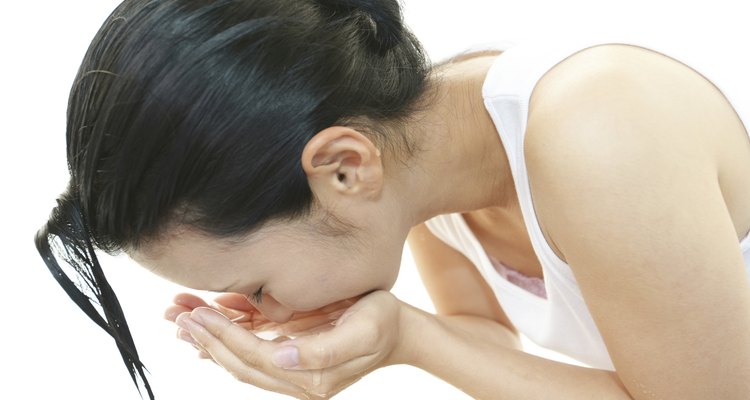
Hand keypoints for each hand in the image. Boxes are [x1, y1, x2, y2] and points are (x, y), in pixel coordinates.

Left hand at [171, 290, 406, 398]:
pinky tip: (206, 323)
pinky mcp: (289, 357)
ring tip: (178, 317)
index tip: (198, 315)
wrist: (399, 332)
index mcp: (310, 378)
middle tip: (177, 314)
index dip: (224, 337)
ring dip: (207, 339)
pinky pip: (250, 350)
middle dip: (206, 338)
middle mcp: (296, 380)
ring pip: (238, 359)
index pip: (255, 357)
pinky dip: (225, 337)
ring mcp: (291, 371)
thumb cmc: (382, 324)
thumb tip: (281, 355)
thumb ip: (322, 351)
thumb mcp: (362, 332)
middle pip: (239, 362)